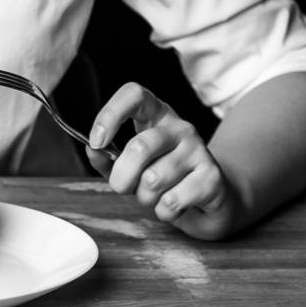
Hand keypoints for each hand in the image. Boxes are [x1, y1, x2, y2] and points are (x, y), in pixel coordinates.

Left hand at [86, 82, 238, 239]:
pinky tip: (174, 206)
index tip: (97, 141)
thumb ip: (109, 159)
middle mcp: (180, 127)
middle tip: (123, 188)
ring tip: (155, 197)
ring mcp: (199, 149)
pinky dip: (164, 212)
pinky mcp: (212, 176)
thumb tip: (93, 149)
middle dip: (122, 177)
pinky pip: (172, 200)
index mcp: (157, 115)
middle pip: (139, 146)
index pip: (134, 94)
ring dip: (145, 198)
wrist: (212, 199)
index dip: (110, 114)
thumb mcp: (132, 167)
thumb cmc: (164, 179)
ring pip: (153, 179)